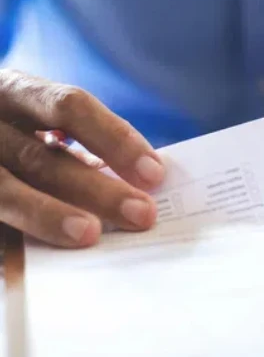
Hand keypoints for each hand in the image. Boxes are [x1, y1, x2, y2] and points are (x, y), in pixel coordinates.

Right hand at [0, 71, 164, 247]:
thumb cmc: (1, 131)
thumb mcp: (24, 118)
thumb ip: (67, 143)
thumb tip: (137, 182)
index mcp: (10, 89)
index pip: (68, 106)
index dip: (114, 138)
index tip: (155, 173)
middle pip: (40, 156)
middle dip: (95, 188)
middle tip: (142, 214)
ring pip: (2, 190)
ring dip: (48, 215)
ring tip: (88, 234)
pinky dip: (3, 247)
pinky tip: (21, 268)